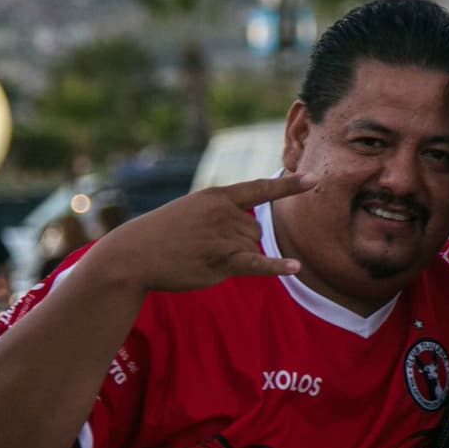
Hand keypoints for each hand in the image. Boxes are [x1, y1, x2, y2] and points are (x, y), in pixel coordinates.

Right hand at [110, 174, 315, 292]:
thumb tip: (253, 232)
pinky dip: (277, 266)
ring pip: (253, 247)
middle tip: (204, 246)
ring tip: (201, 256)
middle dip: (241, 242)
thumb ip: (222, 214)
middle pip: (257, 230)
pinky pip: (255, 263)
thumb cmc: (161, 234)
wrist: (133, 254)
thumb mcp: (192, 210)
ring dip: (236, 257)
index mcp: (217, 196)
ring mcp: (224, 236)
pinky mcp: (221, 261)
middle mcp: (224, 213)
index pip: (260, 188)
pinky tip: (295, 268)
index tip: (314, 179)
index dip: (289, 186)